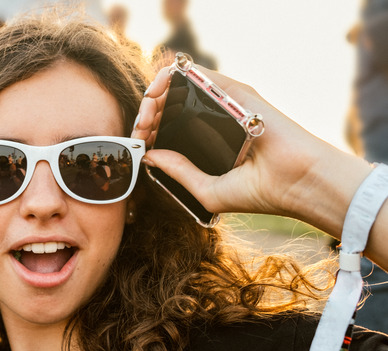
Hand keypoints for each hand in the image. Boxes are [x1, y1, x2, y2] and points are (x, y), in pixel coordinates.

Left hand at [131, 65, 370, 234]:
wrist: (296, 181)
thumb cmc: (259, 192)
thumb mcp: (206, 191)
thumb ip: (178, 172)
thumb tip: (149, 154)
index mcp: (207, 144)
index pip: (169, 129)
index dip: (147, 132)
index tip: (138, 142)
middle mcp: (214, 121)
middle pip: (169, 107)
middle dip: (146, 114)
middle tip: (139, 128)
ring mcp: (223, 105)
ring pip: (177, 88)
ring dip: (153, 97)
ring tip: (146, 116)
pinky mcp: (232, 91)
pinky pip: (194, 74)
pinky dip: (168, 80)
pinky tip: (155, 96)